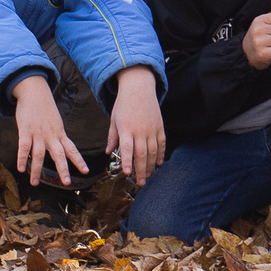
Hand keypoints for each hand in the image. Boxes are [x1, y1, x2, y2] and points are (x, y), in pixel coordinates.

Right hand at [11, 75, 89, 186]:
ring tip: (35, 183)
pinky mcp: (26, 129)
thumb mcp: (55, 123)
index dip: (79, 161)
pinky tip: (20, 168)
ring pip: (40, 154)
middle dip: (63, 169)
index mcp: (60, 134)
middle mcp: (51, 135)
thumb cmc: (45, 109)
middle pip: (59, 154)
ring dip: (37, 169)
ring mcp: (38, 133)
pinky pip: (24, 146)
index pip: (72, 149)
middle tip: (67, 183)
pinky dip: (22, 158)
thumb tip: (57, 150)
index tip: (86, 172)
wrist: (35, 92)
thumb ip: (56, 137)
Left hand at [107, 66, 165, 184]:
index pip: (127, 148)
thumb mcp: (113, 120)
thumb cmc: (123, 104)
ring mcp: (151, 128)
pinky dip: (161, 154)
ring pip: (153, 151)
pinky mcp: (159, 126)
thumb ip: (112, 137)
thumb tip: (108, 152)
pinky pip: (162, 142)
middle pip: (142, 154)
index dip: (128, 161)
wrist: (139, 88)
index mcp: (126, 129)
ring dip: (151, 165)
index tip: (128, 172)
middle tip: (140, 183)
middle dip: (141, 170)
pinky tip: (159, 163)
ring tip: (148, 176)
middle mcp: (140, 130)